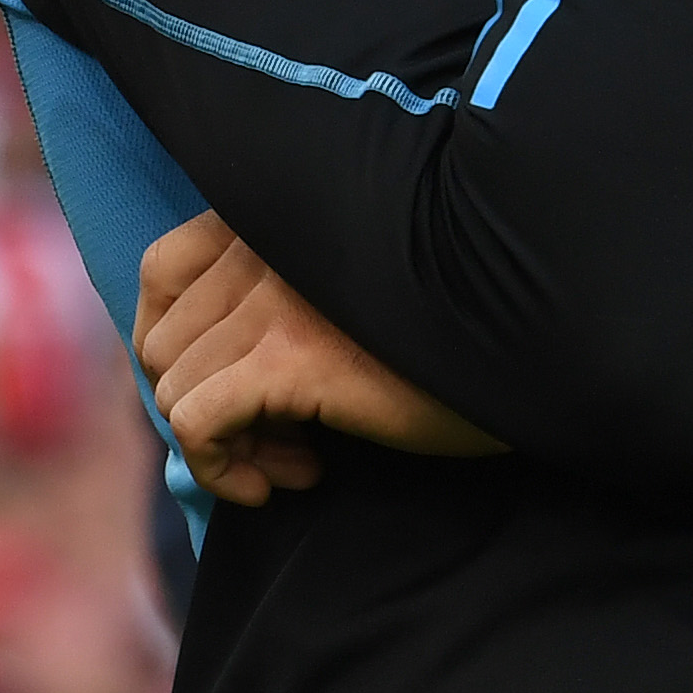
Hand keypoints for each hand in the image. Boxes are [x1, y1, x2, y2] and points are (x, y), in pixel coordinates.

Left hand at [136, 214, 499, 505]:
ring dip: (227, 442)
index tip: (226, 388)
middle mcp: (262, 243)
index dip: (177, 341)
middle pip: (164, 341)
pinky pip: (198, 423)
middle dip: (208, 402)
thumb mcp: (352, 289)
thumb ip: (278, 296)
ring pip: (175, 388)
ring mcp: (271, 298)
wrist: (530, 344)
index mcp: (274, 215)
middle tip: (281, 437)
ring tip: (299, 457)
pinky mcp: (288, 357)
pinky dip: (224, 467)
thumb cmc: (453, 323)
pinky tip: (296, 476)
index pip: (162, 269)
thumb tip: (198, 375)